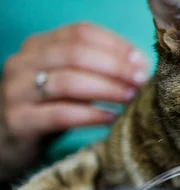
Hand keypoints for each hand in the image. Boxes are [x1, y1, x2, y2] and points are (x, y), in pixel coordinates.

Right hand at [0, 22, 148, 143]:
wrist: (5, 143)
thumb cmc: (45, 110)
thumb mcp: (68, 85)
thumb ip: (94, 72)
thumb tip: (140, 69)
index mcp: (38, 46)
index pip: (81, 32)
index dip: (116, 45)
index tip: (142, 62)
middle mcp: (23, 63)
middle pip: (76, 54)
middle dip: (116, 67)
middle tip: (142, 81)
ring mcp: (17, 91)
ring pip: (69, 82)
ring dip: (107, 89)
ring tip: (131, 98)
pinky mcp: (19, 121)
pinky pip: (60, 114)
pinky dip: (91, 115)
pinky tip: (111, 119)